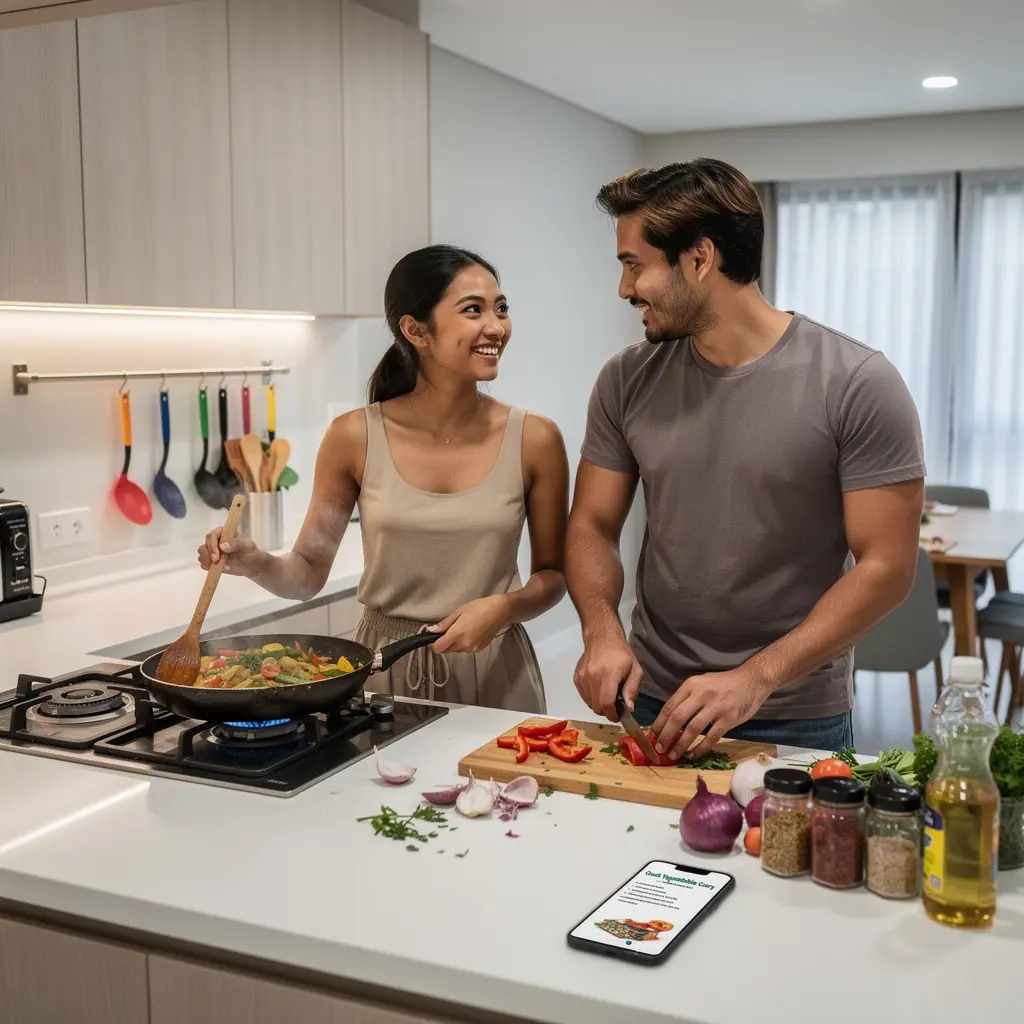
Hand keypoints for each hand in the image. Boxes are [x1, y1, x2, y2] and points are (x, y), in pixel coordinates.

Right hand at [197, 527, 261, 577]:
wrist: (251, 565)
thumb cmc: (251, 552)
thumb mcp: (248, 546)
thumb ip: (237, 543)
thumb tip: (222, 546)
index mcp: (223, 533)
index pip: (211, 536)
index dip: (211, 546)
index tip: (216, 556)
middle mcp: (215, 541)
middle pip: (203, 546)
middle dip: (208, 556)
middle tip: (217, 562)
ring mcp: (212, 551)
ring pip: (201, 555)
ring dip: (208, 562)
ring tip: (221, 567)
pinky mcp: (211, 561)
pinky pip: (203, 564)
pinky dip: (209, 568)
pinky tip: (220, 569)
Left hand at [428, 596, 510, 653]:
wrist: (500, 611)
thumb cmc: (479, 608)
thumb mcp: (459, 612)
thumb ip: (445, 624)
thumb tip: (431, 631)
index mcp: (457, 634)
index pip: (438, 648)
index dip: (432, 645)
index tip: (431, 638)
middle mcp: (464, 645)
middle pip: (446, 650)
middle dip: (443, 643)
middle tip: (446, 630)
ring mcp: (472, 648)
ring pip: (456, 650)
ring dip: (453, 643)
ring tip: (460, 629)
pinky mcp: (479, 649)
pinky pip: (465, 649)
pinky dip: (463, 643)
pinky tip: (469, 632)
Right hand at [573, 634, 641, 721]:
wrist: (602, 638)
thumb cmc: (621, 654)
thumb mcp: (635, 669)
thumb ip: (632, 689)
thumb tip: (629, 708)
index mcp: (609, 674)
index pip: (606, 703)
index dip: (612, 714)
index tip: (618, 716)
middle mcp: (592, 676)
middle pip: (596, 706)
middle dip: (606, 711)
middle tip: (615, 706)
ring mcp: (582, 677)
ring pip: (589, 703)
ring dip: (599, 705)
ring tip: (607, 696)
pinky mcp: (576, 678)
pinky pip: (584, 696)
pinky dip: (591, 698)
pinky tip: (599, 690)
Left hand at [650, 666, 771, 760]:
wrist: (751, 681)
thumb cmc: (723, 683)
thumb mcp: (701, 683)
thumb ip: (687, 697)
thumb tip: (670, 718)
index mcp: (691, 685)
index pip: (670, 706)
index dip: (659, 723)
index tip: (652, 735)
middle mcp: (701, 695)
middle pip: (678, 718)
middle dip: (666, 735)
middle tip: (659, 748)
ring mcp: (716, 707)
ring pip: (693, 729)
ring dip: (681, 744)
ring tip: (673, 755)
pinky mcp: (728, 719)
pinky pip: (711, 737)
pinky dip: (700, 748)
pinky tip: (693, 754)